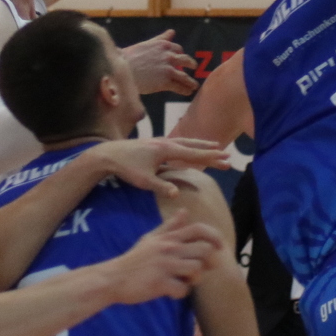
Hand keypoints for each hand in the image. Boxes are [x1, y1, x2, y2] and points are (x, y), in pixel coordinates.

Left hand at [84, 137, 229, 195]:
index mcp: (166, 150)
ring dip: (200, 144)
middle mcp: (165, 142)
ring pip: (185, 142)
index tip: (226, 159)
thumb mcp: (144, 181)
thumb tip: (177, 194)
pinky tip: (189, 147)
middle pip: (193, 146)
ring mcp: (160, 141)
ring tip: (213, 145)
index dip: (211, 157)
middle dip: (210, 150)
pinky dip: (188, 144)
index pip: (194, 154)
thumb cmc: (126, 168)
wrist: (108, 154)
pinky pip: (177, 143)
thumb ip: (161, 187)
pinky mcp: (154, 143)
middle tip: (227, 153)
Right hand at [109, 210, 222, 302]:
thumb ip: (170, 226)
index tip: (220, 246)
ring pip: (197, 270)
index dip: (214, 236)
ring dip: (194, 279)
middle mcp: (169, 249)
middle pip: (204, 251)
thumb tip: (184, 211)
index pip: (198, 230)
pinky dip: (180, 293)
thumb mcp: (151, 239)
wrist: (113, 278)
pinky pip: (183, 289)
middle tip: (197, 270)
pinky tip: (171, 291)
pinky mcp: (159, 283)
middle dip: (206, 262)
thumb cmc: (134, 259)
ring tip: (183, 280)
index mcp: (168, 238)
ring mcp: (165, 266)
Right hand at [122, 30, 197, 95]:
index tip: (181, 58)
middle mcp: (168, 56)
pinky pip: (179, 87)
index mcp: (163, 45)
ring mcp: (168, 69)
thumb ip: (161, 39)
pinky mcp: (165, 82)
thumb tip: (172, 31)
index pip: (177, 49)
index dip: (180, 54)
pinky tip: (188, 92)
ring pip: (184, 76)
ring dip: (191, 81)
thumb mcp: (147, 44)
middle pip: (185, 60)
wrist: (122, 70)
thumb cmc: (129, 57)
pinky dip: (185, 90)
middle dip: (191, 64)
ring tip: (194, 85)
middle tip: (193, 67)